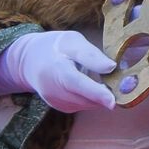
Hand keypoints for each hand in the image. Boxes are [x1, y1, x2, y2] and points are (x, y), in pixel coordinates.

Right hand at [0, 31, 118, 112]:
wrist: (29, 61)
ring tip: (98, 78)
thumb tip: (111, 67)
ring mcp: (56, 102)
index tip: (113, 102)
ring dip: (99, 96)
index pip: (78, 83)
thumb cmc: (55, 47)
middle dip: (105, 94)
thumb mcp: (72, 41)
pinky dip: (91, 98)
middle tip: (119, 82)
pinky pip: (83, 105)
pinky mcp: (60, 107)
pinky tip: (89, 85)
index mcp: (57, 69)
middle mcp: (54, 90)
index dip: (96, 93)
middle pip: (86, 98)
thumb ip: (90, 55)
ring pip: (87, 104)